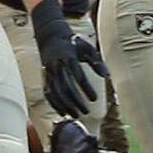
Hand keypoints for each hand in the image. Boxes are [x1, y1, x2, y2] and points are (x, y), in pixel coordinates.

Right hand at [30, 0, 103, 120]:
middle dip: (75, 101)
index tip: (94, 99)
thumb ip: (97, 62)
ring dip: (65, 105)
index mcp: (69, 57)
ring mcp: (49, 72)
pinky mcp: (44, 77)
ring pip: (56, 92)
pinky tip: (63, 113)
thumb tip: (108, 76)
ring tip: (76, 115)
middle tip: (86, 112)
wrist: (50, 36)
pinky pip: (48, 93)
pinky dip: (54, 104)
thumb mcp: (87, 48)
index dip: (86, 88)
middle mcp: (57, 65)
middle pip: (66, 87)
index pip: (78, 76)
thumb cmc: (73, 43)